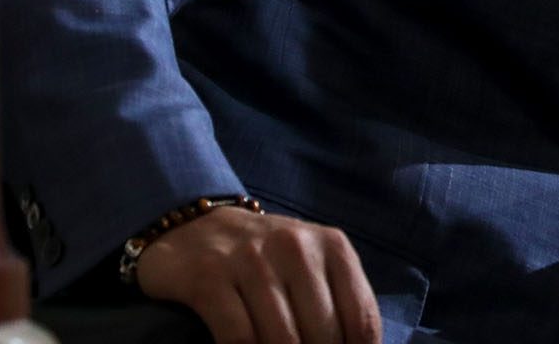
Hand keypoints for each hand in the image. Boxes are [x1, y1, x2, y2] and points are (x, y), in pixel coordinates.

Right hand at [135, 205, 380, 343]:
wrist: (197, 227)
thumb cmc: (267, 258)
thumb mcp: (314, 265)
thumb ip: (339, 303)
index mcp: (332, 246)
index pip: (362, 318)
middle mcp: (296, 248)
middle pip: (324, 334)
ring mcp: (251, 260)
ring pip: (282, 341)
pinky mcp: (209, 278)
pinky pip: (238, 338)